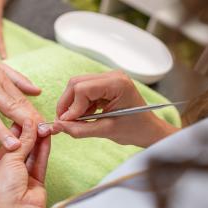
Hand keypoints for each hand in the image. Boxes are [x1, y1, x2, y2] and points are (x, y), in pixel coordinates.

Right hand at [0, 52, 50, 149]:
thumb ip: (18, 79)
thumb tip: (38, 91)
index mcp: (0, 79)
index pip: (20, 99)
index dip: (33, 115)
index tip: (46, 129)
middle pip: (9, 106)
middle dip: (24, 122)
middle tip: (38, 138)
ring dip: (1, 131)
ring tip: (14, 147)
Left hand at [0, 120, 49, 207]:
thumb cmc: (4, 190)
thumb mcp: (9, 161)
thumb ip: (22, 142)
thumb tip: (29, 124)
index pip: (8, 143)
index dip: (16, 129)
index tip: (24, 115)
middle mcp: (10, 170)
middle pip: (22, 147)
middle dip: (29, 133)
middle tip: (37, 117)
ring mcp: (25, 176)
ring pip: (33, 153)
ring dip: (38, 139)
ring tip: (45, 124)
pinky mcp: (38, 180)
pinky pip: (41, 161)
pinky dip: (44, 149)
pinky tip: (47, 136)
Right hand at [53, 70, 178, 146]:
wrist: (149, 130)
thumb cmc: (135, 130)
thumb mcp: (106, 131)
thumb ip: (80, 129)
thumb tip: (58, 125)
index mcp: (117, 84)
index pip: (82, 89)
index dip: (71, 107)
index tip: (66, 123)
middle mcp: (112, 76)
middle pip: (77, 83)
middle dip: (67, 104)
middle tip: (65, 122)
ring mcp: (109, 78)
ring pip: (78, 86)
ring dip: (73, 104)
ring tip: (79, 121)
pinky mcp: (105, 84)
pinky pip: (84, 90)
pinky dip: (80, 104)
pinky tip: (86, 116)